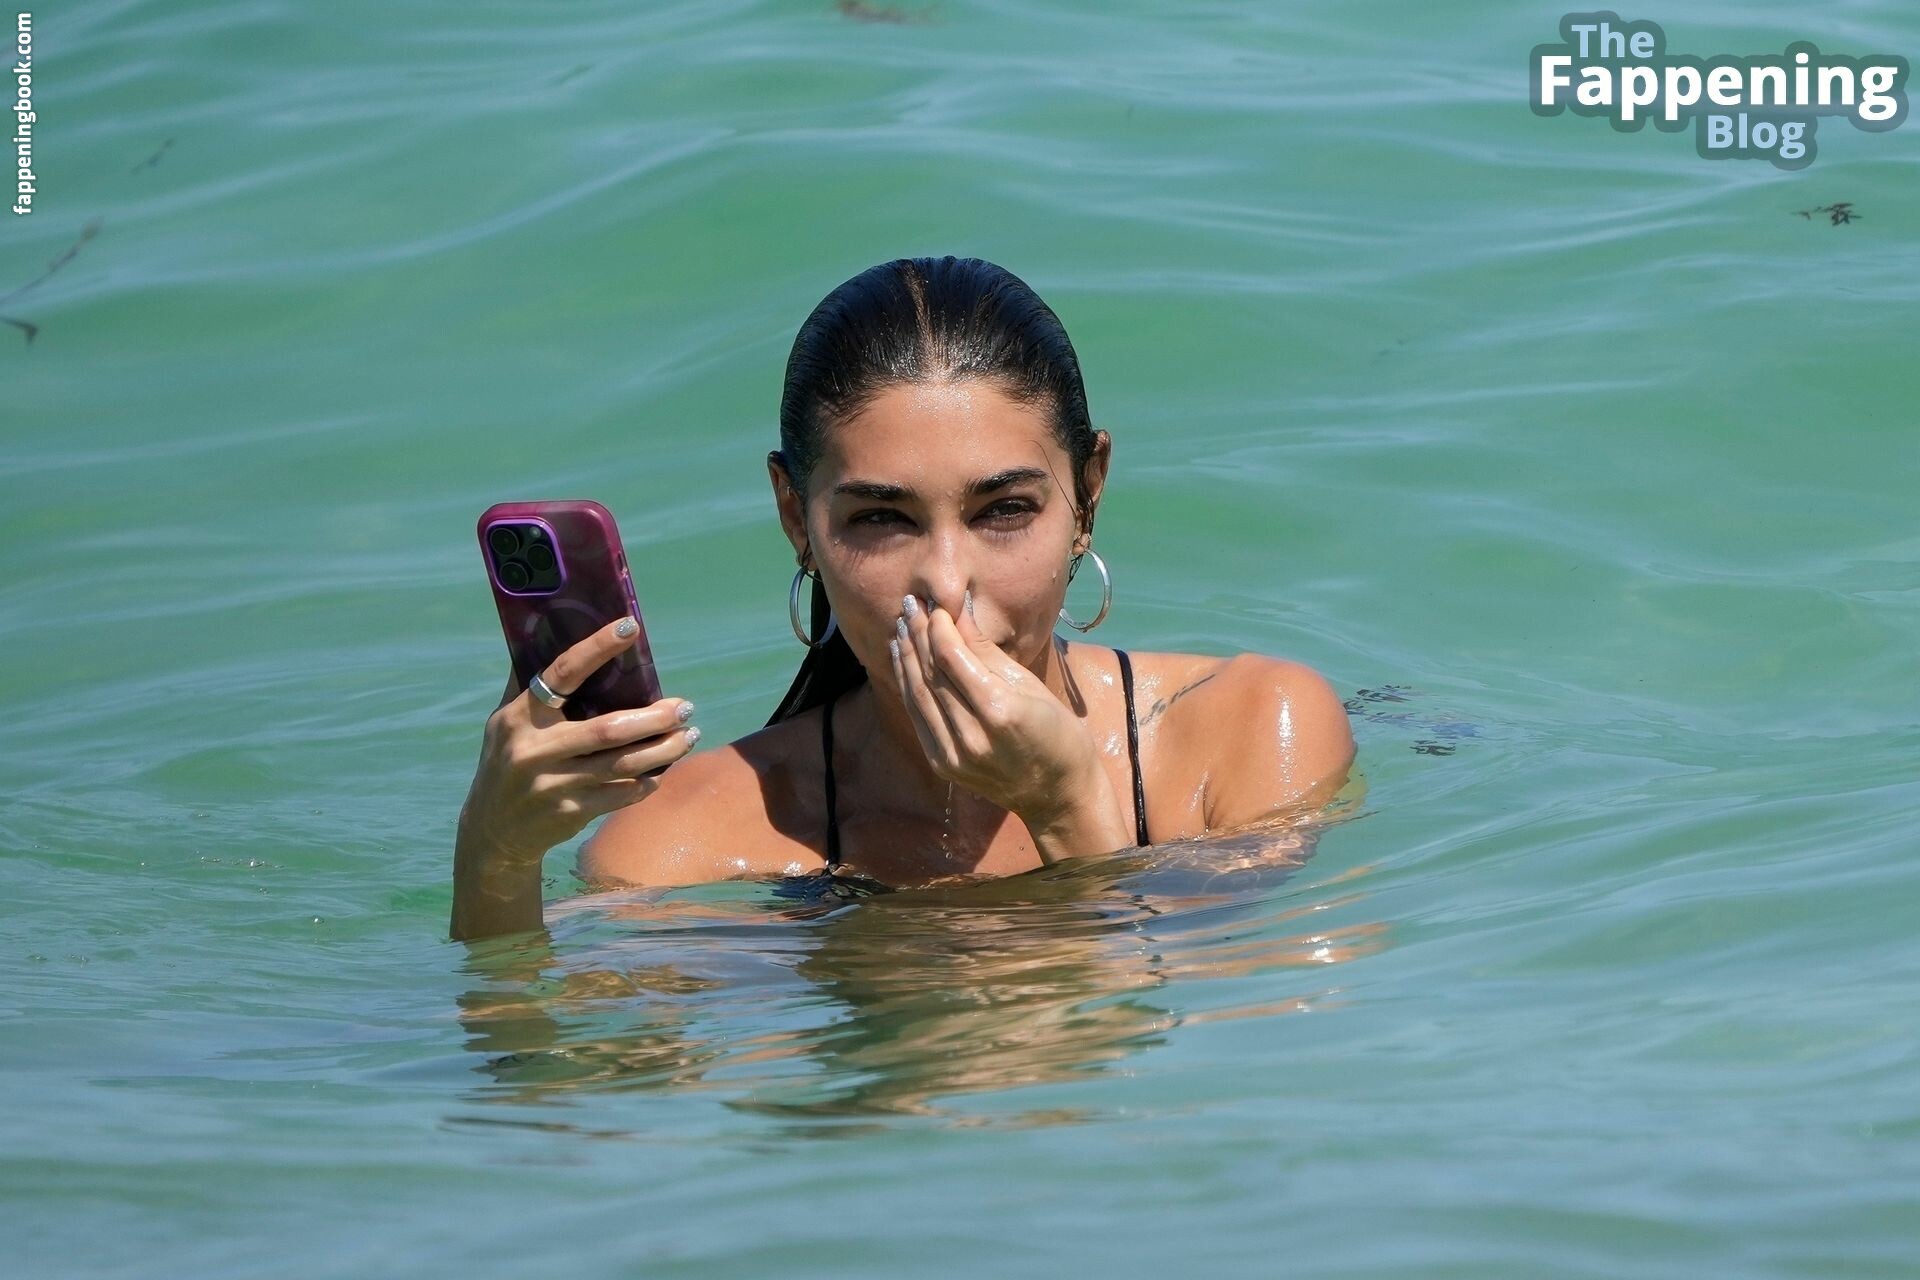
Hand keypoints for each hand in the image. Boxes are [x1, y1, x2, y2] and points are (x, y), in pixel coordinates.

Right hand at [458, 617, 700, 867]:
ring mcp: (553, 785)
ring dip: (664, 749)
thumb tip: (548, 630)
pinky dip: (648, 781)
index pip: (562, 673)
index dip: (596, 648)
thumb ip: (528, 686)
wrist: (492, 832)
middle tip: (686, 707)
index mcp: (519, 717)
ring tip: (690, 735)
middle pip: (608, 728)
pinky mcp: (570, 813)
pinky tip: (663, 769)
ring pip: (623, 764)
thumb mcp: (505, 724)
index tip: (630, 627)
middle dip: (655, 717)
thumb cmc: (508, 762)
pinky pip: (622, 794)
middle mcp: (534, 750)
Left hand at [888, 591, 1108, 827]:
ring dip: (906, 656)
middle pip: (930, 673)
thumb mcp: (1030, 685)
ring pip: (917, 694)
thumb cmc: (1057, 733)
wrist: (1058, 794)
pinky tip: (904, 660)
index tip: (932, 603)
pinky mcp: (942, 765)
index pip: (951, 657)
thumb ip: (987, 651)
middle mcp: (970, 735)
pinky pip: (918, 716)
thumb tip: (958, 614)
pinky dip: (907, 685)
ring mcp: (952, 755)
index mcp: (998, 710)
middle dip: (917, 634)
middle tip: (909, 603)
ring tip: (901, 625)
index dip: (937, 626)